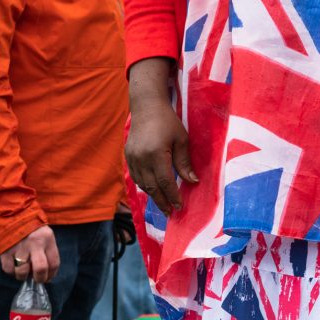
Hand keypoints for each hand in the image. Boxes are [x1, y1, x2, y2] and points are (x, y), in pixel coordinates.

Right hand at [0, 225, 58, 282]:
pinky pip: (9, 269)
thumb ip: (47, 250)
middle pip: (40, 269)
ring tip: (23, 271)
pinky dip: (11, 271)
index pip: (54, 263)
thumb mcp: (44, 233)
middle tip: (36, 279)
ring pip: (22, 272)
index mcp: (47, 238)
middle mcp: (34, 243)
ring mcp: (19, 247)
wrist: (10, 213)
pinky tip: (13, 265)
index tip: (47, 278)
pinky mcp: (6, 250)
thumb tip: (46, 273)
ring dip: (23, 276)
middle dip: (39, 279)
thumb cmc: (30, 227)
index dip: (51, 275)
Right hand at [126, 101, 196, 215]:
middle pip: (152, 187)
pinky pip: (136, 176)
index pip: (165, 182)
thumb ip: (184, 162)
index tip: (179, 207)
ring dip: (153, 195)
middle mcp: (142, 158)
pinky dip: (144, 185)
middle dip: (162, 201)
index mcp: (157, 154)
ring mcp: (132, 158)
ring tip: (163, 204)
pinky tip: (152, 190)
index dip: (173, 196)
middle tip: (170, 213)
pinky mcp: (128, 156)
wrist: (146, 107)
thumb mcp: (181, 140)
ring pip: (142, 184)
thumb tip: (192, 182)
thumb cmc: (168, 121)